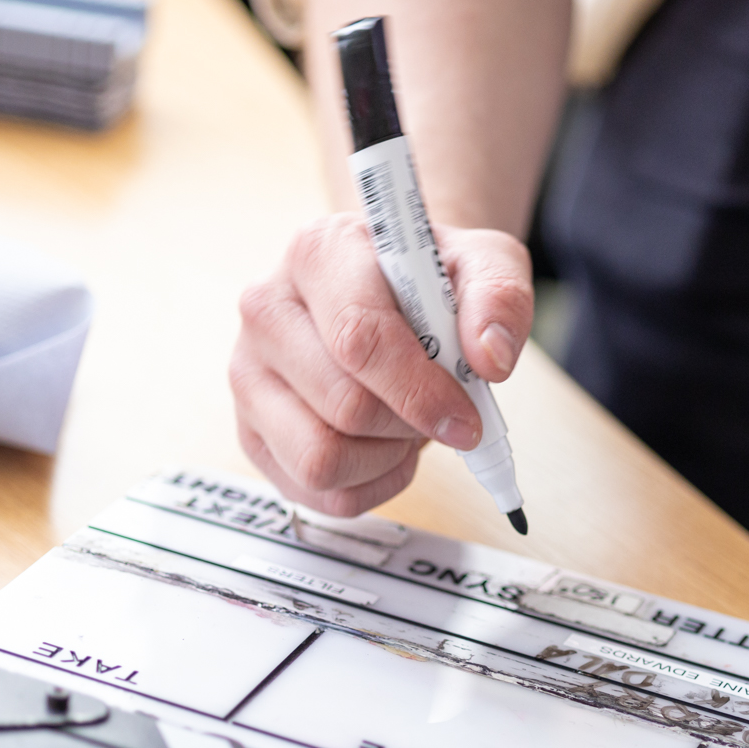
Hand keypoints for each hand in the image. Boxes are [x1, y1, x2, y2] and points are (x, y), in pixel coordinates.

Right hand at [230, 213, 533, 514]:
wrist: (391, 291)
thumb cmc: (427, 279)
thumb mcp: (482, 264)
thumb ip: (499, 298)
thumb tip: (489, 357)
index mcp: (317, 253)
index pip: (358, 339)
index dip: (420, 390)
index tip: (465, 415)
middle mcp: (267, 311)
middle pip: (343, 407)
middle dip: (409, 424)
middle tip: (438, 409)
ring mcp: (249, 375)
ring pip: (319, 460)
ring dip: (384, 458)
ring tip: (405, 425)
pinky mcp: (251, 431)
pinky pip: (316, 493)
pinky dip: (368, 484)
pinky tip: (383, 447)